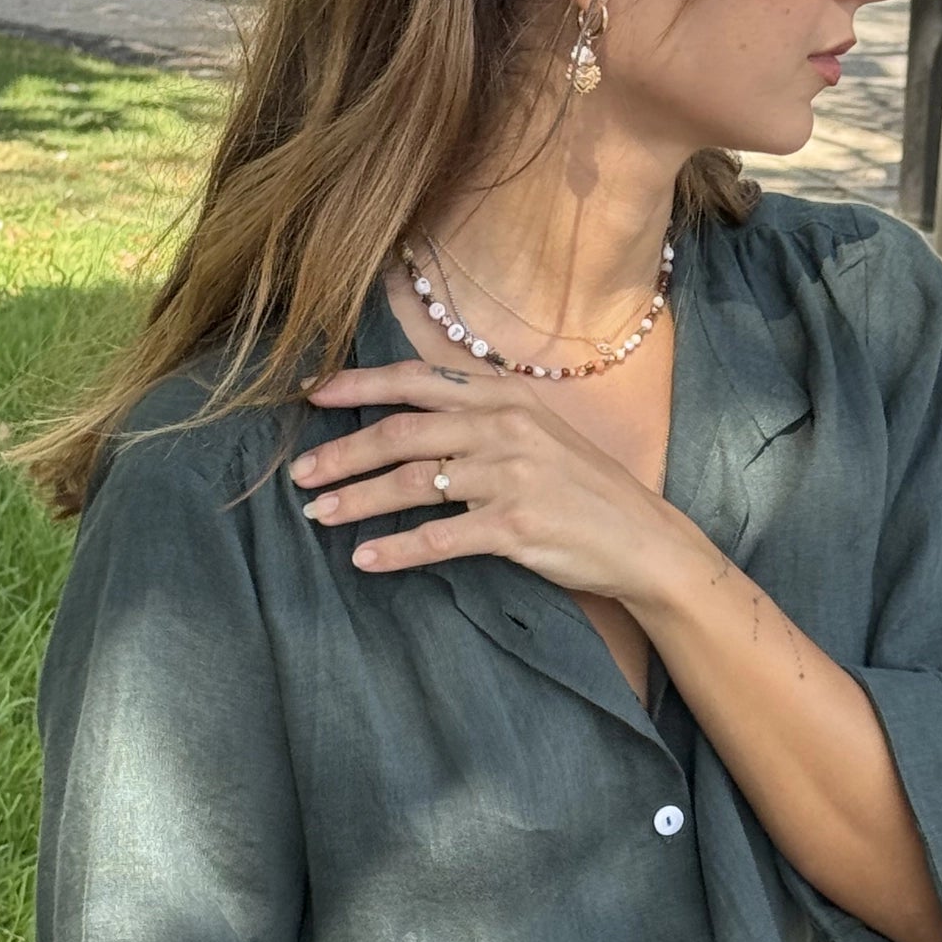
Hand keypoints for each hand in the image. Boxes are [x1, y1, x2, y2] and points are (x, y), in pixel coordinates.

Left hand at [289, 358, 685, 603]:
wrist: (641, 538)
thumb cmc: (583, 488)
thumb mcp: (537, 431)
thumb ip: (481, 416)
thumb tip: (412, 417)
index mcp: (504, 396)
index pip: (416, 381)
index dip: (358, 386)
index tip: (312, 397)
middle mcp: (504, 427)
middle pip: (402, 431)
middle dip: (342, 451)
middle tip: (300, 474)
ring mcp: (510, 476)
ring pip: (411, 483)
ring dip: (356, 500)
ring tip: (318, 516)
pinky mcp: (514, 527)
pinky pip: (438, 537)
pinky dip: (394, 551)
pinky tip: (364, 560)